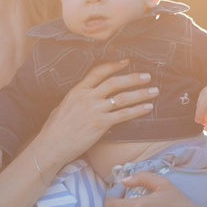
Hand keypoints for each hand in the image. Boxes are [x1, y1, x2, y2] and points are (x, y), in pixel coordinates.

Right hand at [37, 61, 155, 163]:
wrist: (51, 145)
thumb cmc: (54, 129)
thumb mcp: (63, 106)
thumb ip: (77, 99)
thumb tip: (88, 98)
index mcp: (77, 90)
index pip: (98, 72)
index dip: (114, 65)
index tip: (127, 61)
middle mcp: (87, 97)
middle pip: (115, 82)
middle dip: (133, 78)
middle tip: (147, 76)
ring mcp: (95, 110)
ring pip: (123, 98)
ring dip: (141, 94)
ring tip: (154, 91)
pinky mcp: (101, 124)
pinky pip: (124, 115)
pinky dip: (138, 110)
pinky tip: (148, 108)